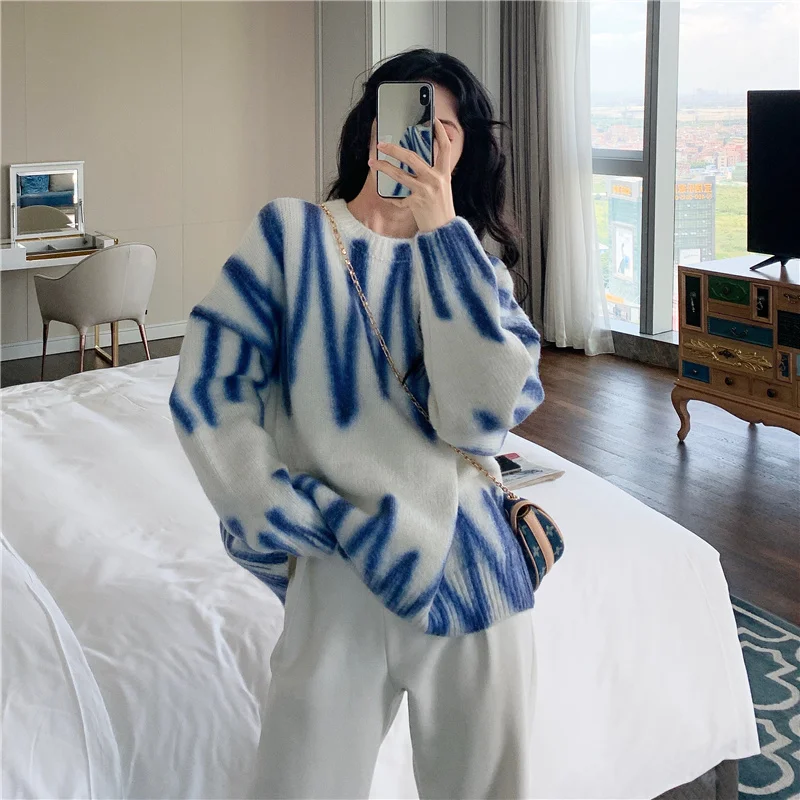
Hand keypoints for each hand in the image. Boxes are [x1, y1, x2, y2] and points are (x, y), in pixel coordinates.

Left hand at [369, 117, 456, 233]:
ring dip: (383, 168)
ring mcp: (425, 192)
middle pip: (412, 158)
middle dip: (395, 149)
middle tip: (381, 144)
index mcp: (444, 174)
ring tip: (372, 163)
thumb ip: (433, 173)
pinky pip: (397, 198)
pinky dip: (389, 197)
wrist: (444, 231)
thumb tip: (415, 159)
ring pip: (399, 175)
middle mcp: (435, 180)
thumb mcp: (442, 187)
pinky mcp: (415, 204)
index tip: (432, 118)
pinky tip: (383, 194)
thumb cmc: (441, 208)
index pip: (445, 148)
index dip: (440, 132)